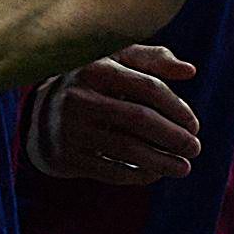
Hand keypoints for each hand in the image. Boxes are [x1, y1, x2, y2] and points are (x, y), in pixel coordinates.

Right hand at [24, 45, 202, 181]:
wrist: (39, 115)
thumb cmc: (91, 84)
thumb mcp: (116, 61)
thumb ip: (152, 59)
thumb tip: (190, 71)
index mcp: (95, 68)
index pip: (147, 87)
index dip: (177, 108)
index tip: (194, 125)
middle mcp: (79, 97)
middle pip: (140, 120)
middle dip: (173, 137)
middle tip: (194, 148)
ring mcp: (69, 129)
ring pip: (128, 149)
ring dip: (162, 161)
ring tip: (184, 167)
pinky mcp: (65, 157)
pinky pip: (111, 170)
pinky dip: (138, 174)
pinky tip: (156, 173)